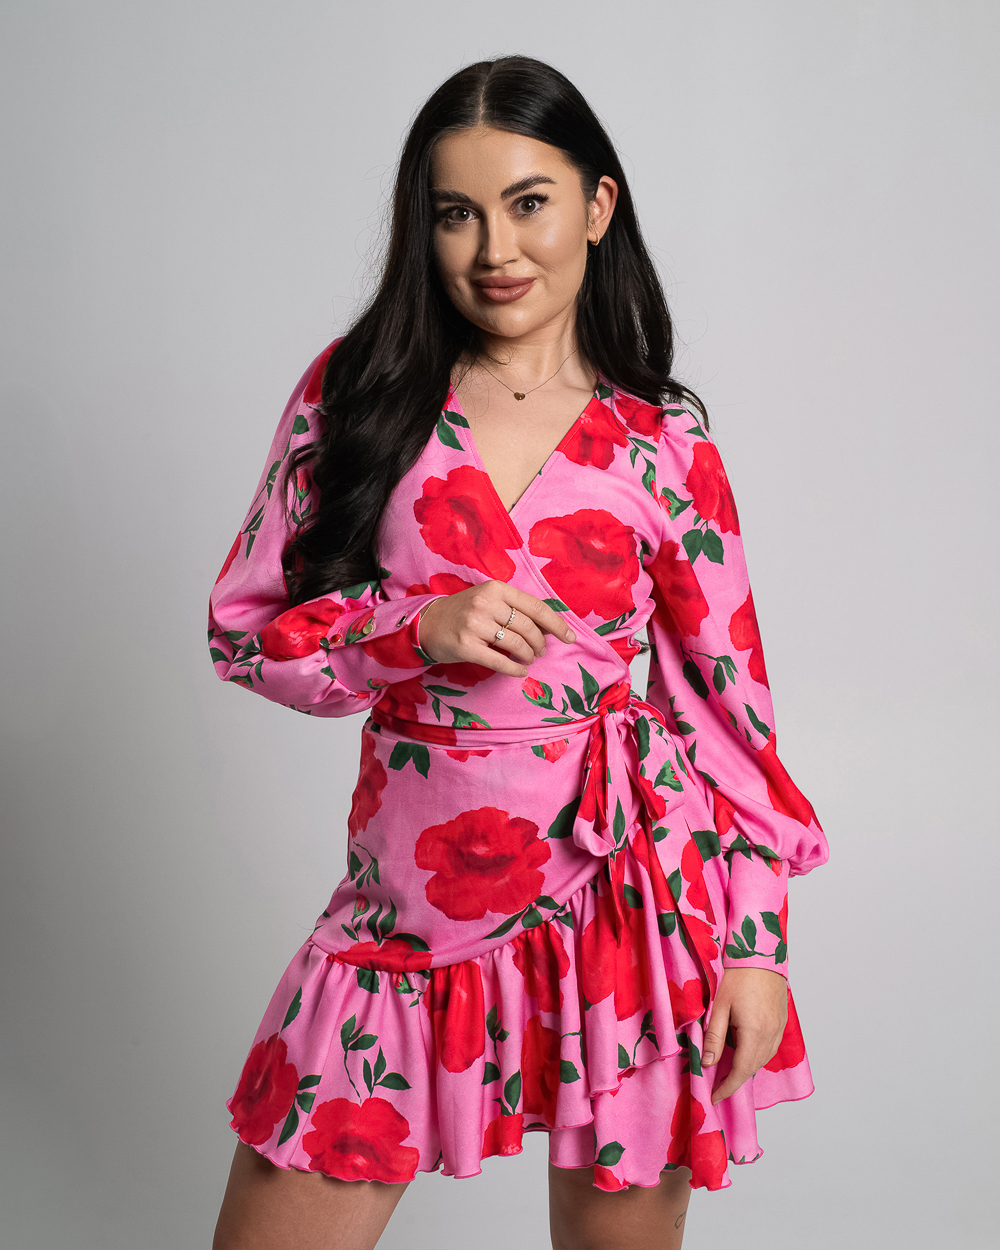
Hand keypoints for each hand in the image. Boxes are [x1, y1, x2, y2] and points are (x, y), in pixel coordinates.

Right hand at [417, 581, 575, 676]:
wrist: (428, 623)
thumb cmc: (465, 612)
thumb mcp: (489, 600)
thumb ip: (516, 609)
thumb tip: (551, 628)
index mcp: (496, 588)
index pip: (536, 607)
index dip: (557, 624)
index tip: (570, 637)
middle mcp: (485, 603)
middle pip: (528, 627)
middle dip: (540, 643)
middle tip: (540, 651)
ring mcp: (474, 625)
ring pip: (516, 644)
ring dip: (528, 655)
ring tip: (528, 658)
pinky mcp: (466, 646)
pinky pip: (500, 661)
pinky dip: (515, 669)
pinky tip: (520, 671)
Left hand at [702, 967, 787, 1104]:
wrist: (762, 954)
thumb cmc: (738, 976)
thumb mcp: (720, 1006)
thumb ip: (714, 1036)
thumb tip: (707, 1063)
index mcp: (754, 1033)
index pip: (740, 1071)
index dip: (726, 1087)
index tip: (713, 1097)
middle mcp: (771, 1035)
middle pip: (752, 1068)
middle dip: (734, 1080)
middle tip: (716, 1085)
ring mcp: (779, 1029)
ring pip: (763, 1059)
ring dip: (746, 1068)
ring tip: (727, 1070)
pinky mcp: (782, 1022)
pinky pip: (770, 1048)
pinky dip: (757, 1056)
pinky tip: (744, 1052)